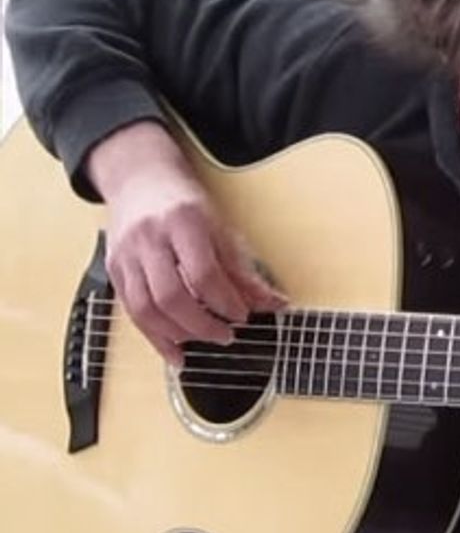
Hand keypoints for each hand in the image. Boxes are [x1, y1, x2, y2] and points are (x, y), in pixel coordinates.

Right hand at [88, 121, 287, 366]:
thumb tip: (273, 304)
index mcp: (183, 221)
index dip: (225, 301)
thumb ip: (242, 270)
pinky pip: (131, 312)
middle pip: (171, 295)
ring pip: (145, 309)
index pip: (203, 272)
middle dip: (201, 324)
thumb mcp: (220, 228)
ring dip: (177, 335)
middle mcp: (149, 239)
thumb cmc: (185, 204)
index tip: (243, 315)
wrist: (139, 181)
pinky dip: (154, 337)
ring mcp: (126, 256)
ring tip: (203, 341)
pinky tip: (174, 351)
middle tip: (226, 335)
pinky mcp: (113, 271)